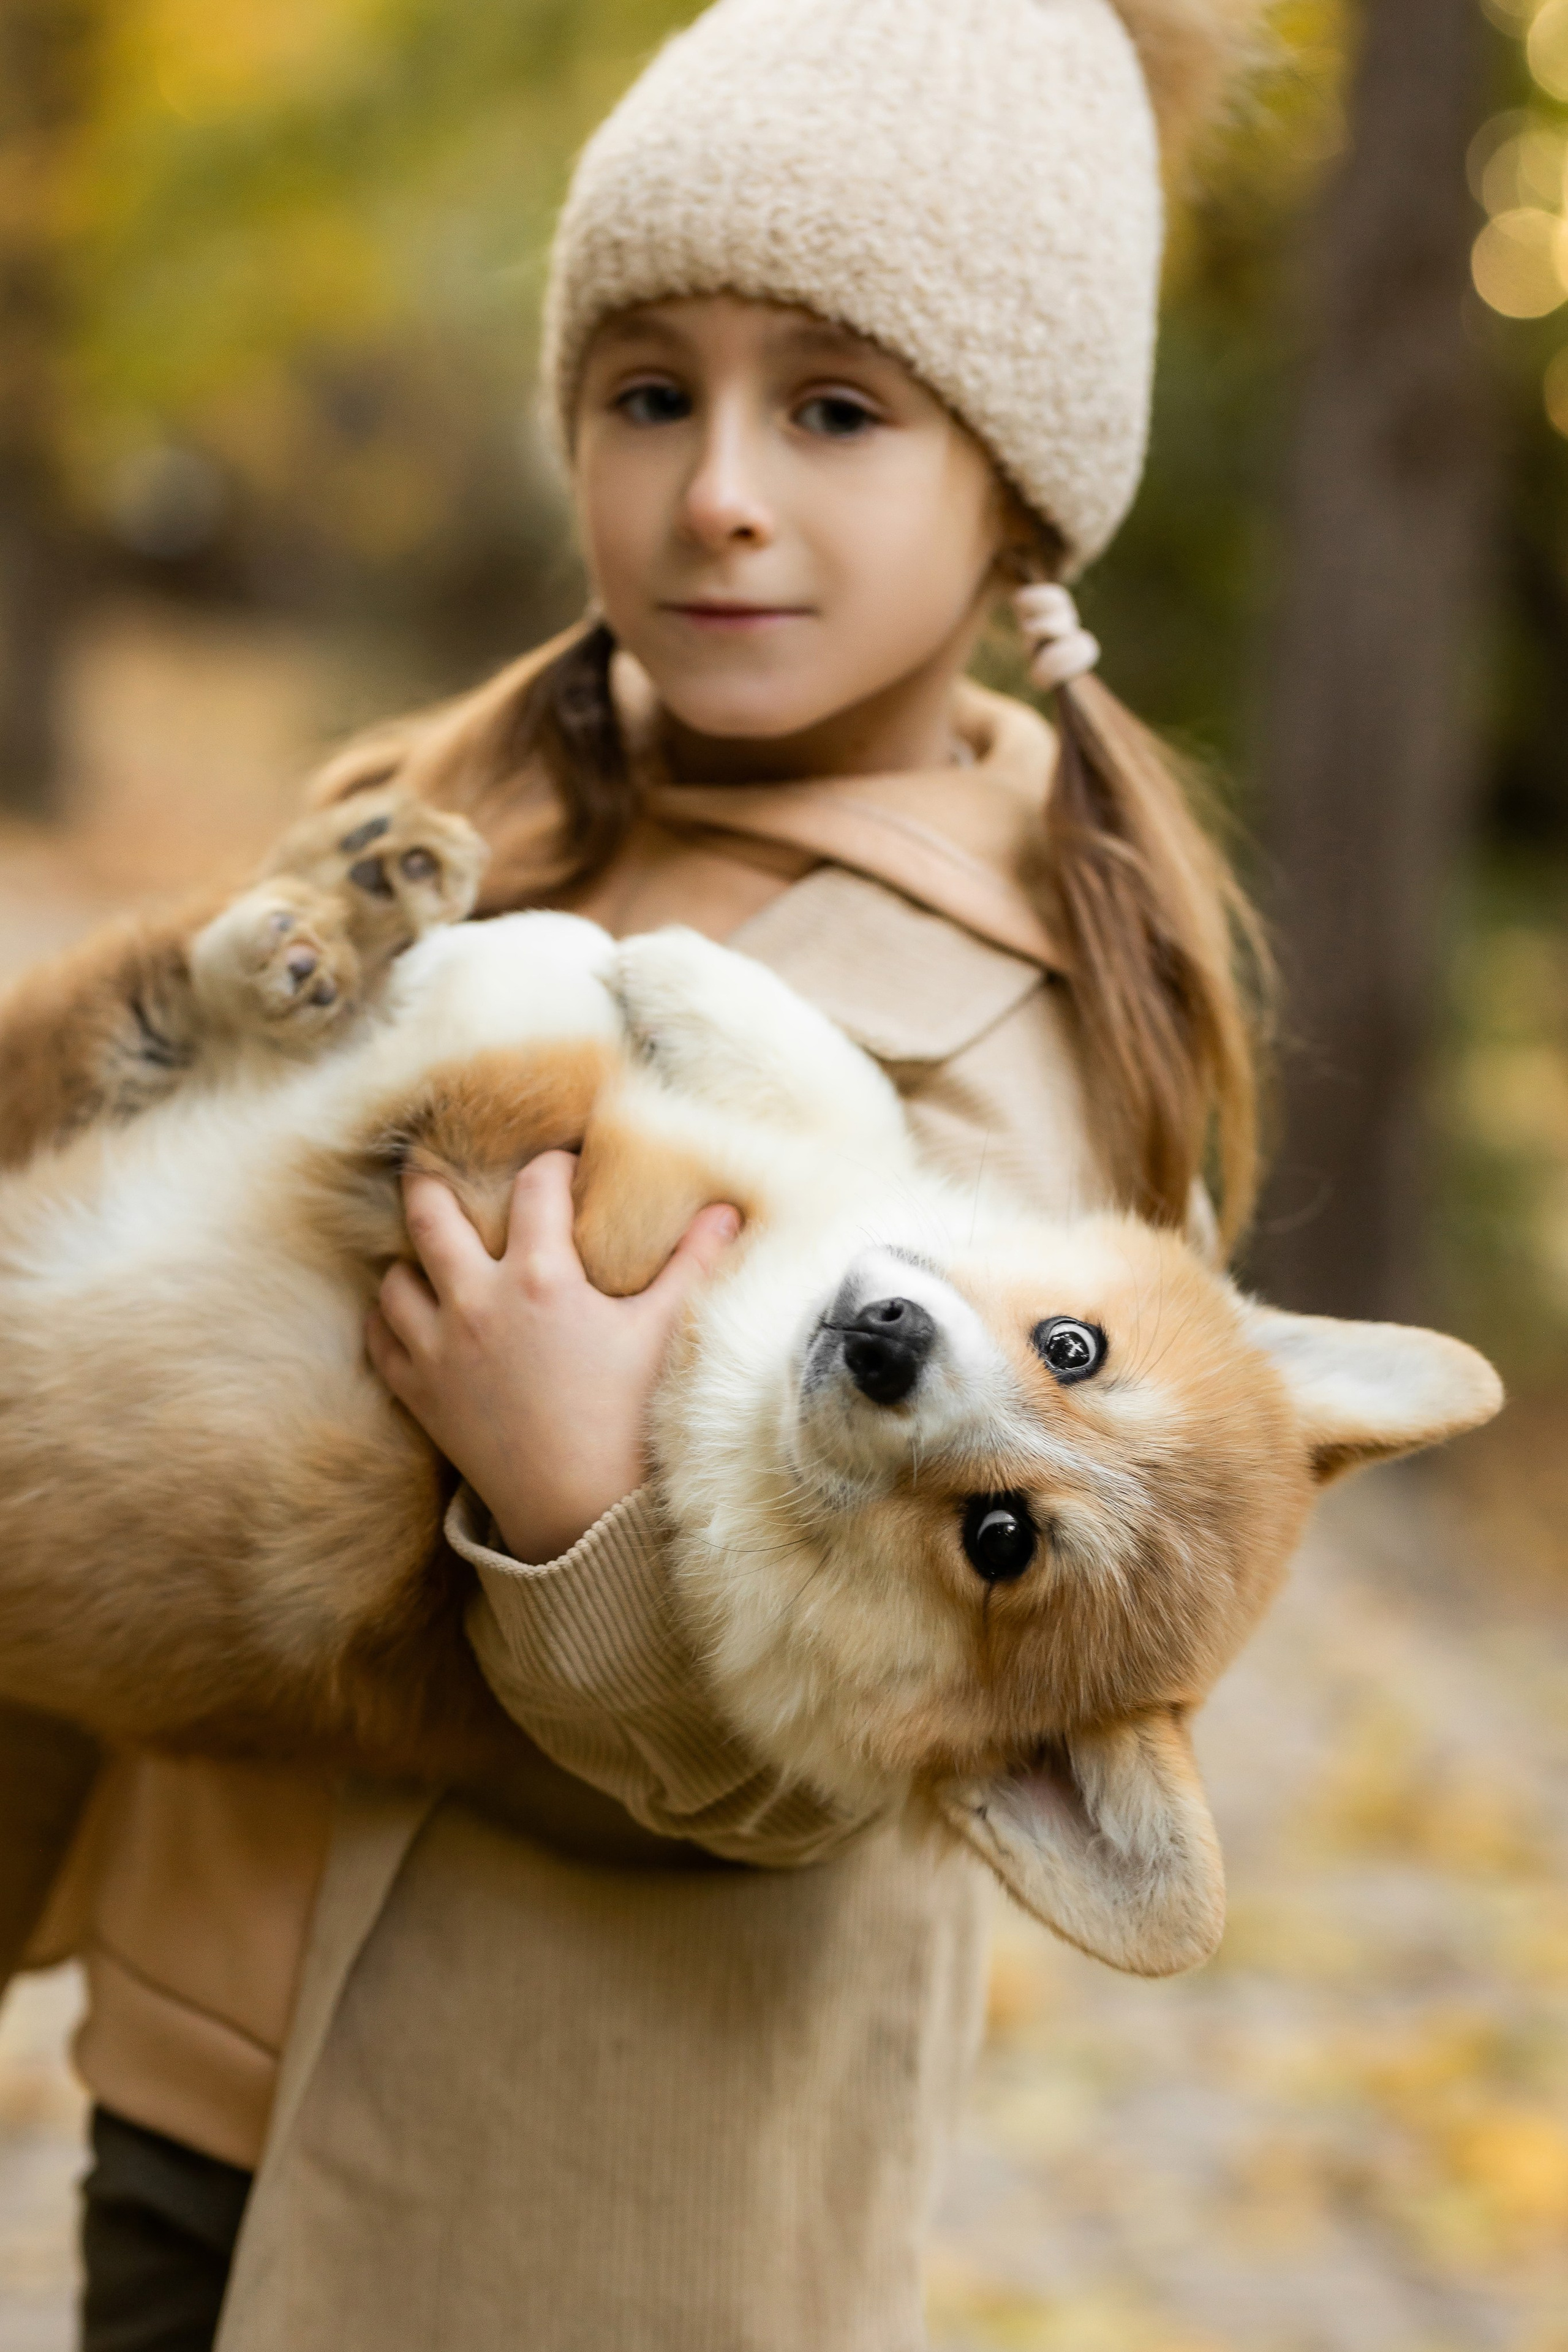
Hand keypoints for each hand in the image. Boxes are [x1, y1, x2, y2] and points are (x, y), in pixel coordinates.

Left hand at [368, 1151, 739, 1562]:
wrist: (582, 1513)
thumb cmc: (630, 1418)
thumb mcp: (665, 1332)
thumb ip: (695, 1263)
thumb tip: (728, 1210)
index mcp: (541, 1277)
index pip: (535, 1185)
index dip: (551, 1164)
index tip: (563, 1167)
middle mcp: (477, 1302)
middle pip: (428, 1212)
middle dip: (433, 1181)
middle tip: (443, 1168)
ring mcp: (439, 1349)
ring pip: (395, 1277)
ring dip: (412, 1259)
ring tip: (433, 1252)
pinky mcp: (421, 1394)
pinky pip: (381, 1337)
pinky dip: (389, 1319)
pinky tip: (410, 1313)